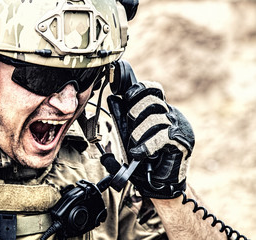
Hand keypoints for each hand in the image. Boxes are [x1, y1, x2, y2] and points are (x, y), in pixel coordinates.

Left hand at [107, 81, 194, 198]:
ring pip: (154, 119)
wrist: (161, 185)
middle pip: (151, 100)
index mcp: (160, 111)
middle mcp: (171, 115)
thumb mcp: (130, 138)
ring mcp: (179, 127)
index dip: (140, 90)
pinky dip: (146, 145)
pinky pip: (161, 136)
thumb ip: (122, 122)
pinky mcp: (182, 141)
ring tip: (134, 146)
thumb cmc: (145, 160)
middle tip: (130, 127)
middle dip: (135, 112)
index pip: (153, 90)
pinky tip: (138, 153)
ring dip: (138, 133)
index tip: (127, 97)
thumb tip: (112, 101)